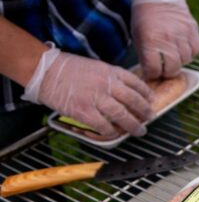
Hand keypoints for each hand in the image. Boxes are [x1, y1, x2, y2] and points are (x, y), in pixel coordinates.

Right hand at [22, 45, 152, 136]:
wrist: (45, 70)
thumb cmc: (67, 68)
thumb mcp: (96, 66)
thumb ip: (111, 77)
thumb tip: (124, 90)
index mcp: (111, 72)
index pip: (137, 83)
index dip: (146, 94)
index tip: (151, 101)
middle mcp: (107, 84)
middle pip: (134, 101)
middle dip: (145, 111)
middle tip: (149, 118)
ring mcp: (96, 98)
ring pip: (122, 115)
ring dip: (133, 125)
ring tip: (139, 131)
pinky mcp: (84, 111)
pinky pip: (103, 125)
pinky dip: (111, 132)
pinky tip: (114, 134)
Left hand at [131, 0, 198, 79]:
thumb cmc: (144, 17)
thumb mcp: (138, 36)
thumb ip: (145, 56)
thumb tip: (151, 72)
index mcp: (150, 41)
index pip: (154, 69)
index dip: (152, 74)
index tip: (152, 72)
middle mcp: (167, 38)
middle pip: (172, 68)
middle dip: (167, 72)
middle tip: (165, 68)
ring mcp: (182, 33)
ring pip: (186, 60)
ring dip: (180, 62)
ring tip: (174, 56)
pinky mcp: (193, 29)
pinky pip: (196, 49)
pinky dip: (191, 53)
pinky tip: (183, 49)